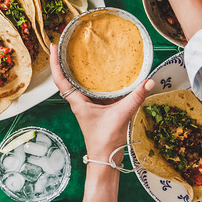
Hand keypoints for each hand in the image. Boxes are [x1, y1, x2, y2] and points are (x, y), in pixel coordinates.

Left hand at [51, 44, 154, 161]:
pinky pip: (92, 89)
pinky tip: (103, 72)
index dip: (55, 62)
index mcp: (77, 101)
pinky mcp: (96, 108)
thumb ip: (135, 98)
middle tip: (67, 43)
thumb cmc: (105, 140)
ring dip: (78, 69)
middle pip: (67, 77)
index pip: (60, 79)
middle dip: (64, 60)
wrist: (106, 158)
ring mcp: (87, 104)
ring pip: (79, 83)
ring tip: (81, 51)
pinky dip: (94, 79)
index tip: (53, 46)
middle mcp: (79, 101)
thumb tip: (148, 82)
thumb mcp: (121, 116)